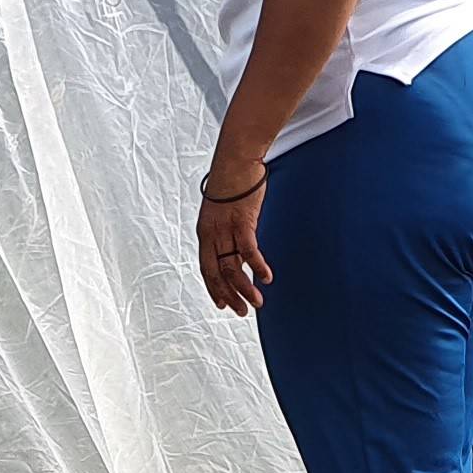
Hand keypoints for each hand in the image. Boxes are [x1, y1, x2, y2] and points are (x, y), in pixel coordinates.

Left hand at [195, 159, 270, 314]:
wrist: (235, 161)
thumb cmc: (232, 185)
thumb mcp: (225, 214)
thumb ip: (229, 234)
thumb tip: (240, 252)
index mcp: (205, 234)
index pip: (206, 269)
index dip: (214, 289)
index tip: (223, 304)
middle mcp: (211, 234)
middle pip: (217, 274)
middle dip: (229, 296)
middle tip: (242, 311)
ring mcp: (225, 229)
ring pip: (232, 267)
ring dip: (245, 288)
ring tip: (258, 303)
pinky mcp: (242, 221)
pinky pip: (249, 251)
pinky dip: (257, 267)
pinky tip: (267, 278)